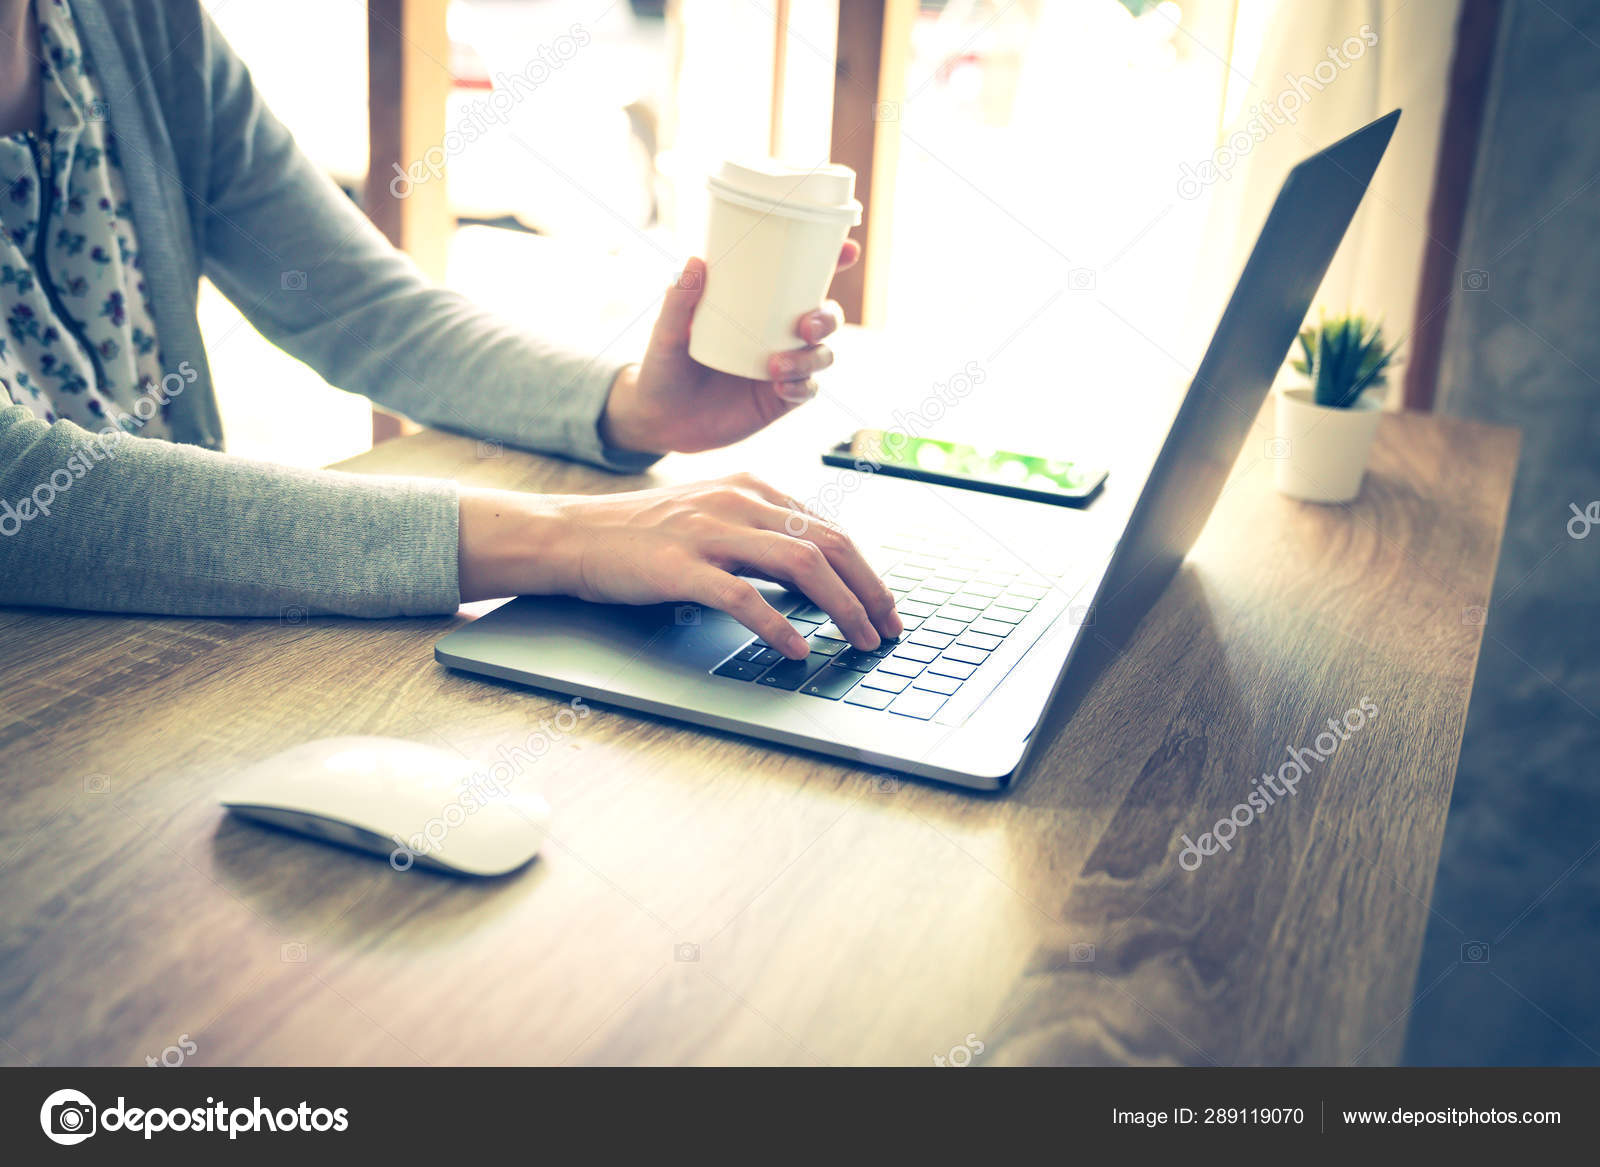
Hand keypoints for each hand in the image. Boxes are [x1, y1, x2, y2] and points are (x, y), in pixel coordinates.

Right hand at [457, 473, 902, 658]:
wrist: (573, 535)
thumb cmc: (642, 536)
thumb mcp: (711, 518)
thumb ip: (759, 534)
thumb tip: (814, 572)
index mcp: (750, 489)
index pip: (829, 528)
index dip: (866, 571)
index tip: (884, 606)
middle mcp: (738, 502)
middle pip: (828, 543)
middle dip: (869, 591)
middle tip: (888, 630)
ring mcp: (709, 533)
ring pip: (800, 564)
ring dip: (842, 607)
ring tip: (859, 641)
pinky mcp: (680, 567)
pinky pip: (743, 596)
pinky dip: (778, 625)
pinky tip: (798, 649)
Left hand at [599, 243, 860, 454]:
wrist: (660, 420)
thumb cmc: (665, 366)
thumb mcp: (668, 333)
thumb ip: (679, 302)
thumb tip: (696, 261)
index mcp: (758, 307)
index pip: (802, 280)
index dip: (831, 261)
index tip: (848, 249)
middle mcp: (778, 333)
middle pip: (825, 317)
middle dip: (828, 316)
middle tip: (806, 323)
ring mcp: (784, 367)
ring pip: (822, 354)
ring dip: (810, 356)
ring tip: (777, 364)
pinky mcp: (780, 400)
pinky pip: (806, 390)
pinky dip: (800, 386)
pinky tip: (781, 387)